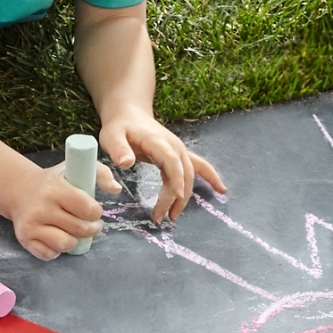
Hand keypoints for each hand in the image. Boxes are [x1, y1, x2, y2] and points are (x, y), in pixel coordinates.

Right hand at [9, 162, 114, 259]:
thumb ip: (100, 173)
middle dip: (91, 229)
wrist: (19, 190)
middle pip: (80, 229)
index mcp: (55, 188)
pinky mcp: (25, 239)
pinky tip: (58, 237)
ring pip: (66, 244)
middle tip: (91, 224)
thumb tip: (116, 189)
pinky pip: (50, 254)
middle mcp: (41, 207)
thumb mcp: (74, 168)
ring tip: (74, 231)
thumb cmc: (54, 181)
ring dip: (75, 241)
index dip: (96, 212)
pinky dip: (58, 250)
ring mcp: (31, 224)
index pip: (87, 209)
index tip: (93, 210)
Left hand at [99, 109, 225, 223]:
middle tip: (162, 217)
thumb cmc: (120, 127)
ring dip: (184, 197)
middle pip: (183, 173)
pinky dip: (210, 179)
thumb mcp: (112, 136)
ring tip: (171, 216)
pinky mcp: (180, 156)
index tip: (176, 196)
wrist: (130, 115)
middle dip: (177, 197)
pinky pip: (199, 168)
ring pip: (190, 175)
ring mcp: (180, 151)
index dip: (176, 178)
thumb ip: (118, 149)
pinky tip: (221, 191)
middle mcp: (174, 146)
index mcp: (158, 142)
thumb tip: (126, 163)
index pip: (171, 161)